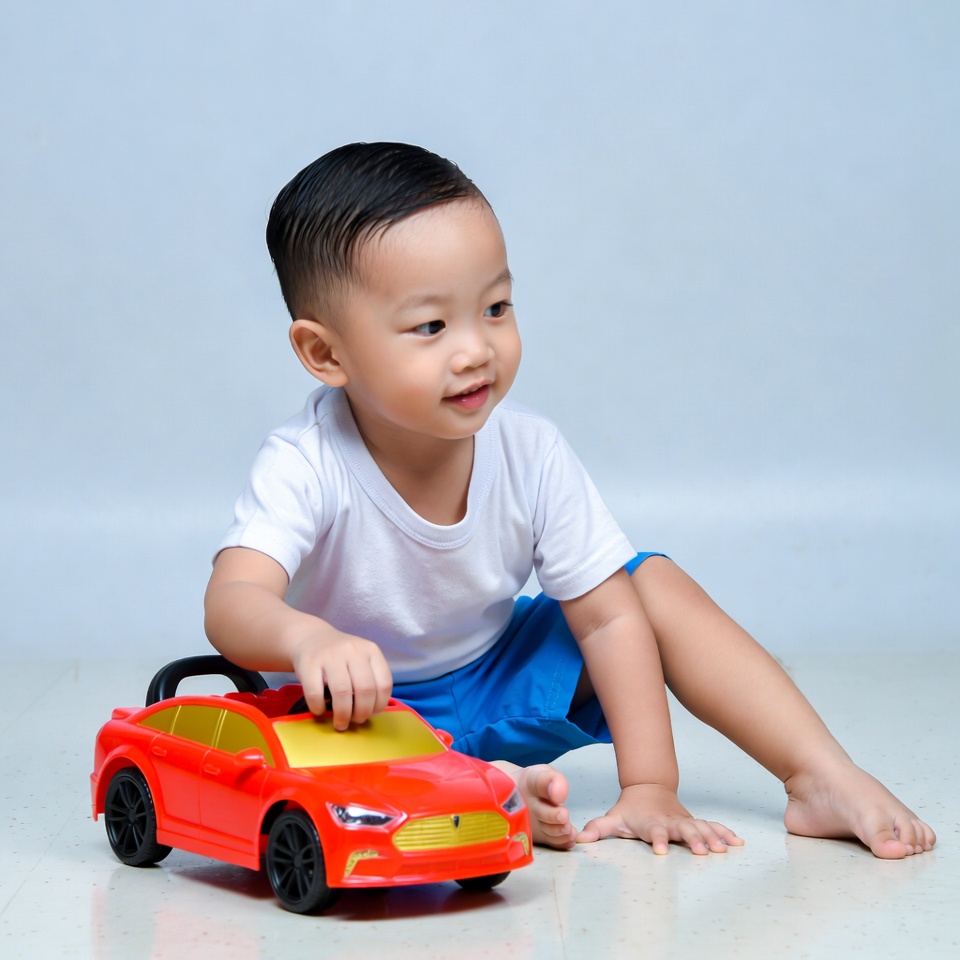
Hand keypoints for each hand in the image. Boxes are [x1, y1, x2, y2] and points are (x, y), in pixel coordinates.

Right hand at [291, 629, 392, 730]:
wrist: (311, 638)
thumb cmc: (341, 656)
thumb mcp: (361, 659)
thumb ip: (370, 679)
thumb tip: (371, 712)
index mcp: (371, 650)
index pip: (384, 683)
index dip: (380, 705)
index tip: (372, 714)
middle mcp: (353, 650)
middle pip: (365, 689)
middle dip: (362, 712)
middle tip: (355, 721)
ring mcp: (330, 655)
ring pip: (342, 692)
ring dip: (342, 714)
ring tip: (340, 723)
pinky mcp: (309, 663)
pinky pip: (316, 693)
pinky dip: (319, 708)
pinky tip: (320, 711)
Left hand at [576, 783, 743, 854]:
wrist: (648, 789)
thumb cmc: (629, 810)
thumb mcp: (612, 819)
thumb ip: (597, 829)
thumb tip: (578, 840)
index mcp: (651, 822)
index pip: (654, 831)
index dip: (657, 839)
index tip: (660, 850)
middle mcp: (670, 821)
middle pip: (683, 830)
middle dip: (693, 840)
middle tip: (702, 852)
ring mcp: (684, 821)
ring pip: (701, 828)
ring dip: (713, 838)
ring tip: (724, 849)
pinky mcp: (694, 822)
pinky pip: (712, 826)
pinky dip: (725, 833)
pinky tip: (738, 843)